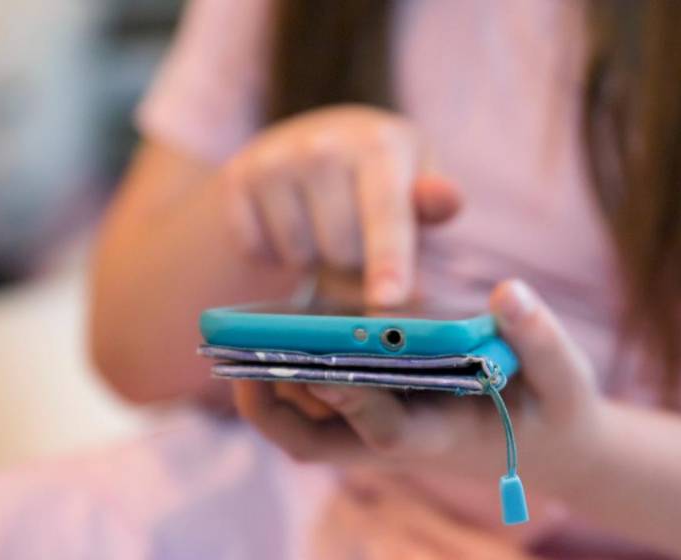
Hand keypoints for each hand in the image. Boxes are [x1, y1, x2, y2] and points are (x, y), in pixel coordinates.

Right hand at [220, 105, 461, 306]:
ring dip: (314, 259)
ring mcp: (274, 159)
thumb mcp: (416, 180)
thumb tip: (442, 214)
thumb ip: (432, 206)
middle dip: (354, 263)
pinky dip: (276, 253)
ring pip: (300, 257)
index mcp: (379, 143)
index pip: (387, 214)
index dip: (389, 260)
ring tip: (322, 226)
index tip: (389, 300)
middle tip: (356, 237)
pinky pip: (259, 251)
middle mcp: (323, 143)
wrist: (308, 139)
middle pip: (343, 252)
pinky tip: (288, 222)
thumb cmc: (378, 176)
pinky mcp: (238, 178)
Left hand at [233, 280, 599, 486]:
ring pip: (306, 432)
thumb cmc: (557, 411)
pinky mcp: (375, 420)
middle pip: (318, 441)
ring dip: (268, 396)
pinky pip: (314, 415)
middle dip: (274, 404)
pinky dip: (286, 387)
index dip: (344, 399)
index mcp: (440, 437)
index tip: (310, 362)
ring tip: (234, 343)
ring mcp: (381, 436)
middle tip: (234, 353)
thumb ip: (539, 338)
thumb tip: (508, 291)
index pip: (381, 427)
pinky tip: (271, 339)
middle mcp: (399, 443)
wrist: (553, 448)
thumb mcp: (565, 378)